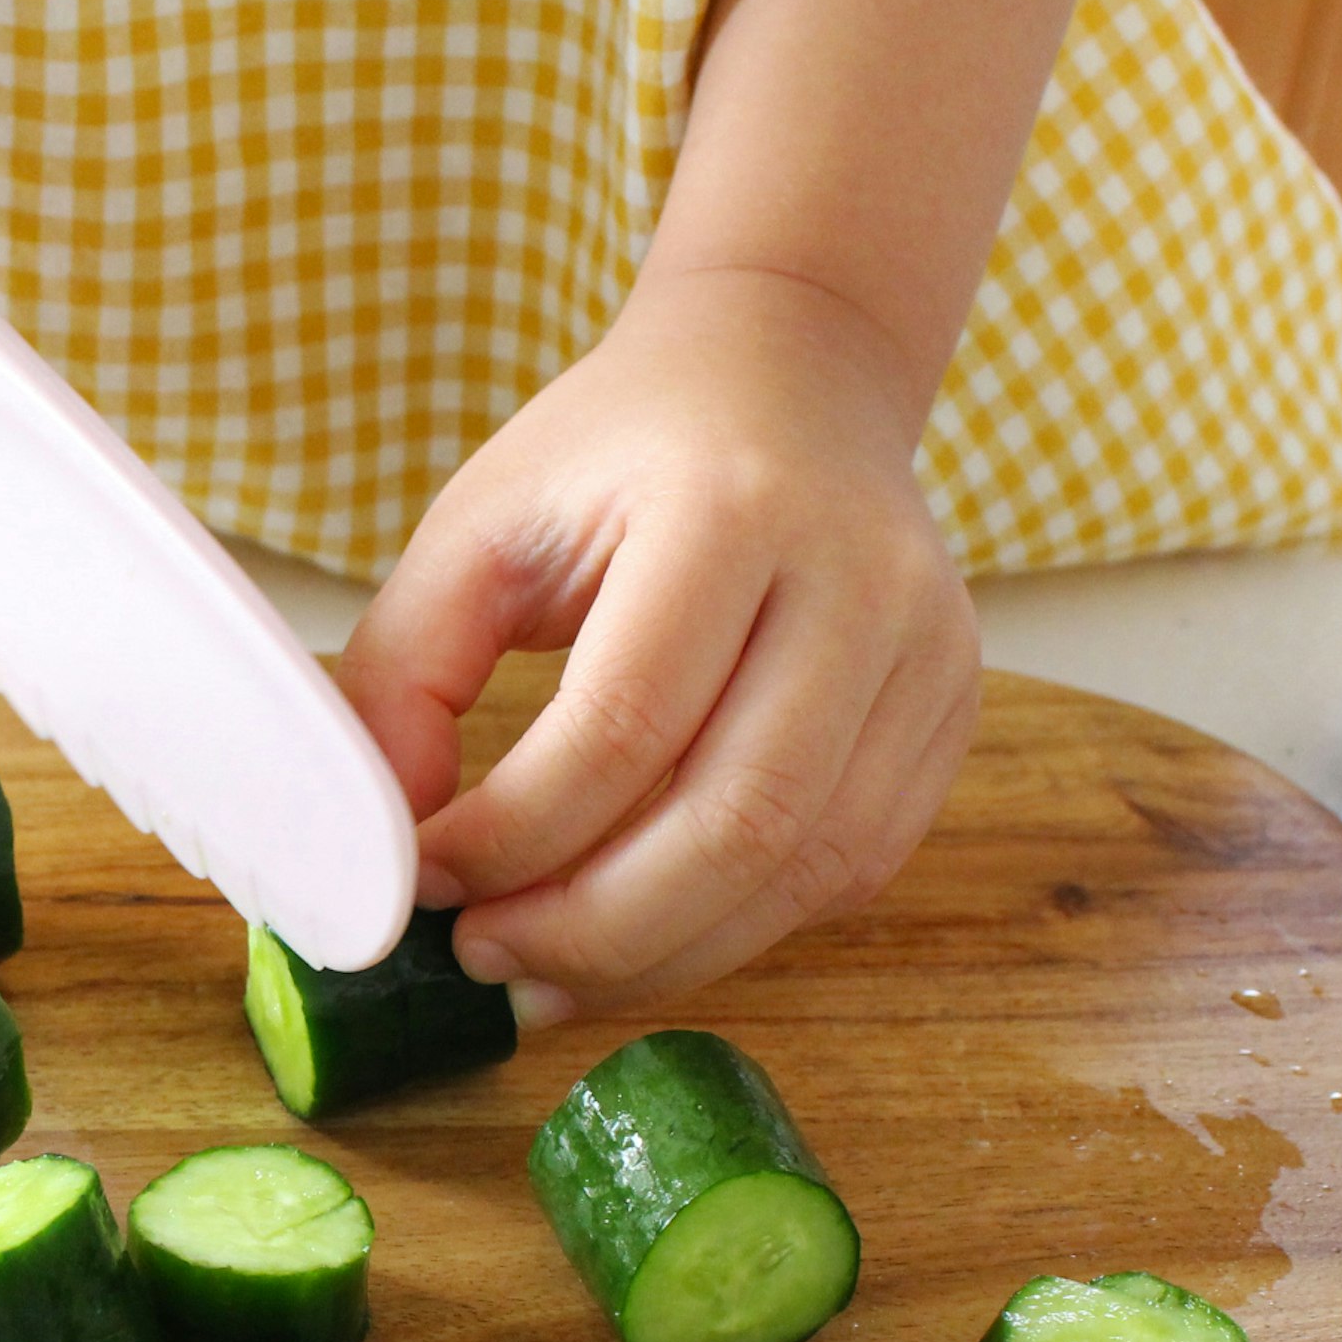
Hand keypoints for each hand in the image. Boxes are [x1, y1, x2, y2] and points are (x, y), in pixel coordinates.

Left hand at [338, 267, 979, 1024]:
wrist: (793, 373)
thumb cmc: (621, 453)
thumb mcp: (480, 526)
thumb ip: (404, 677)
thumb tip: (392, 856)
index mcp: (727, 509)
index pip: (622, 726)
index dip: (512, 838)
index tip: (428, 882)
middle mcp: (857, 582)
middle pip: (734, 824)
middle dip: (590, 929)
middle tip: (487, 959)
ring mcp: (927, 654)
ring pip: (802, 871)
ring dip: (661, 953)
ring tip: (548, 968)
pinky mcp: (950, 714)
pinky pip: (848, 870)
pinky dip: (736, 927)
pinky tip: (645, 927)